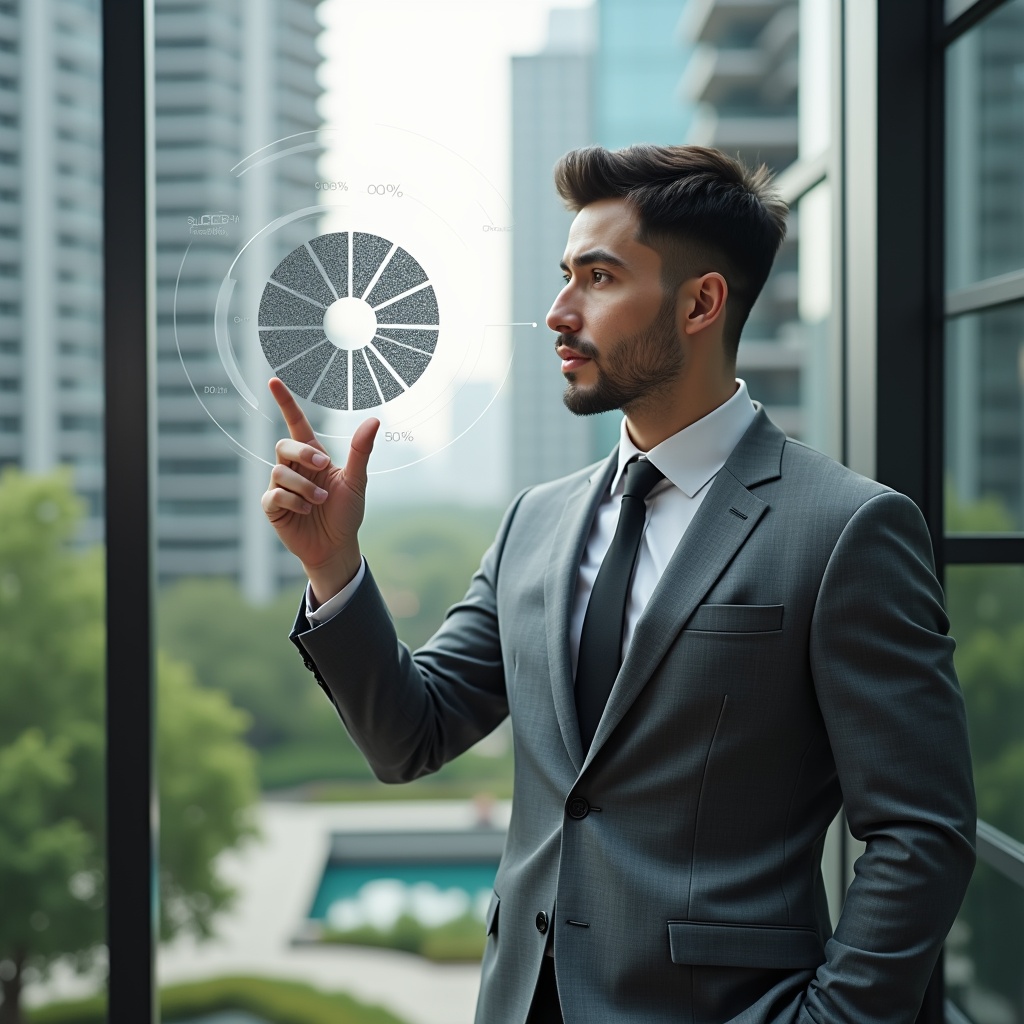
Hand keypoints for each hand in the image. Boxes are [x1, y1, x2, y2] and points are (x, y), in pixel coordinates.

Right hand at [261, 377, 379, 601]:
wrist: (337, 546)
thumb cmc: (346, 512)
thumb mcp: (356, 480)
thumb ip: (360, 451)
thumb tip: (374, 420)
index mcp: (312, 456)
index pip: (295, 422)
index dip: (285, 402)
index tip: (273, 380)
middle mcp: (293, 467)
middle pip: (284, 444)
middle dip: (304, 454)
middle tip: (325, 466)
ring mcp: (281, 486)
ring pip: (279, 471)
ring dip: (304, 486)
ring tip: (320, 501)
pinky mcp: (273, 507)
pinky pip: (274, 495)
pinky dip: (293, 501)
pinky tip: (305, 511)